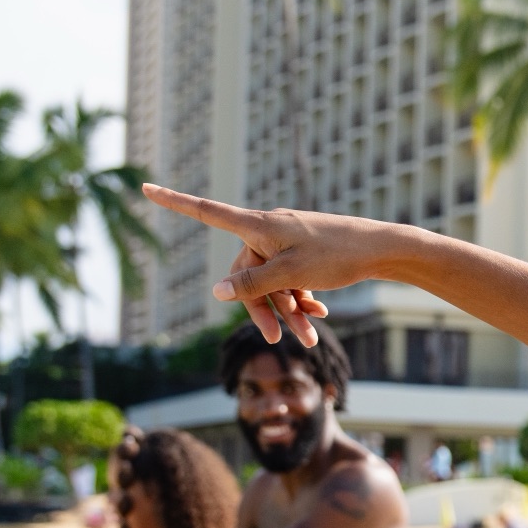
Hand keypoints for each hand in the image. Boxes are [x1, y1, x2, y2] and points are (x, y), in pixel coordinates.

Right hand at [143, 184, 412, 345]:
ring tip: (310, 338)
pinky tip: (318, 317)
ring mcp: (288, 241)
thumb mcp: (290, 274)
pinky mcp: (306, 252)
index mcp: (257, 225)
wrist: (382, 249)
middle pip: (245, 272)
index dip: (174, 202)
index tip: (145, 186)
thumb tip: (216, 291)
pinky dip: (301, 299)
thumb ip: (252, 283)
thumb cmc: (336, 256)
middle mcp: (268, 229)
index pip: (206, 212)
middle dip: (263, 308)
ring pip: (273, 282)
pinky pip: (290, 279)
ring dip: (288, 311)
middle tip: (280, 341)